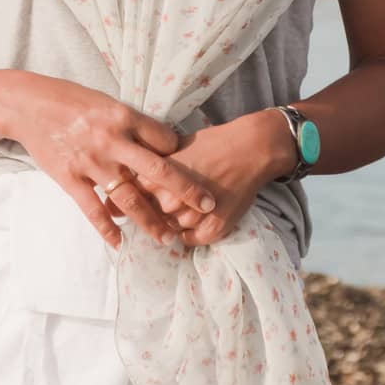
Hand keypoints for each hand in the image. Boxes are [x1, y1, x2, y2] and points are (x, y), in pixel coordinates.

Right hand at [14, 75, 220, 250]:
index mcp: (123, 117)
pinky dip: (106, 228)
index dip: (181, 157)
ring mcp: (91, 162)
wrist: (27, 104)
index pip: (164, 141)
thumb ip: (130, 123)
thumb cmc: (69, 100)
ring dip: (151, 220)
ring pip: (129, 197)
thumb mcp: (105, 102)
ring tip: (168, 238)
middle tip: (209, 206)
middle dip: (186, 190)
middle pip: (157, 170)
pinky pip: (92, 209)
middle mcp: (111, 140)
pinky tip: (119, 243)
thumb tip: (160, 142)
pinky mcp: (69, 178)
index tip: (193, 170)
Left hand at [130, 109, 286, 247]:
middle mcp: (170, 202)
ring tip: (185, 207)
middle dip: (156, 208)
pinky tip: (196, 218)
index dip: (140, 195)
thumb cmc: (212, 143)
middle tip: (169, 199)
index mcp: (157, 179)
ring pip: (170, 229)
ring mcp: (191, 218)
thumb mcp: (174, 147)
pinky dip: (190, 232)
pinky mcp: (212, 229)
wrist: (250, 150)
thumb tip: (134, 174)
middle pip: (151, 214)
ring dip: (173, 221)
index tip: (144, 193)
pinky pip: (190, 240)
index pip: (134, 197)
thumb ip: (153, 163)